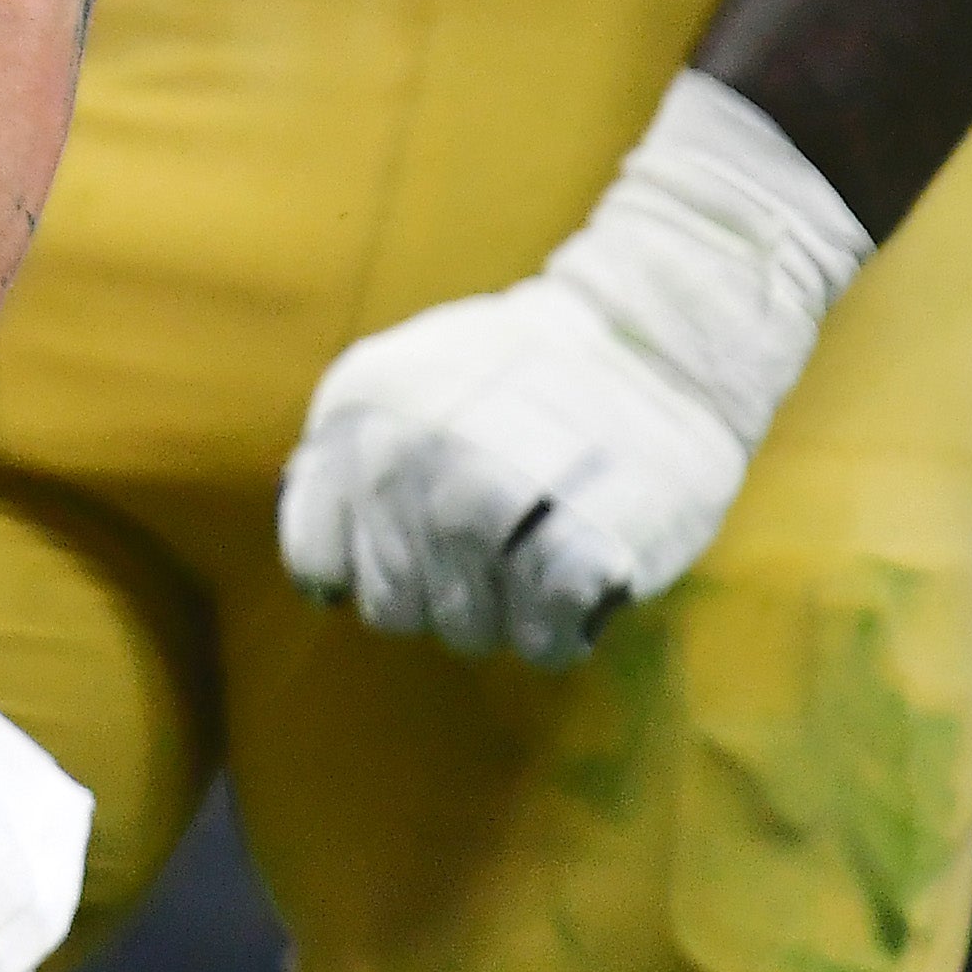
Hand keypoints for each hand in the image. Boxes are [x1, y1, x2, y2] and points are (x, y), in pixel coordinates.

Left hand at [276, 72, 873, 670]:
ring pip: (464, 626)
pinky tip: (572, 598)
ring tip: (531, 572)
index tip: (407, 561)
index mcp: (362, 406)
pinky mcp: (589, 537)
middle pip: (394, 603)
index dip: (362, 576)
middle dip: (436, 605)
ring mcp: (500, 488)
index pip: (320, 555)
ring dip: (499, 620)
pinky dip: (554, 635)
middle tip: (485, 572)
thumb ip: (345, 464)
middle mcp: (417, 446)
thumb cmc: (518, 378)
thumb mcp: (402, 385)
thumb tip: (322, 578)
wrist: (651, 335)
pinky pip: (541, 635)